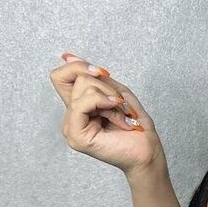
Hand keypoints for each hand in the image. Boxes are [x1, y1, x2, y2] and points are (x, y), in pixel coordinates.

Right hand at [49, 52, 164, 175]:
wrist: (146, 150)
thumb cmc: (135, 125)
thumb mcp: (115, 90)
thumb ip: (92, 75)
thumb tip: (67, 56)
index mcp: (77, 106)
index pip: (61, 75)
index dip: (79, 66)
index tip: (103, 74)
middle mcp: (71, 116)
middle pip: (77, 78)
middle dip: (106, 86)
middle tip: (120, 105)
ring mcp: (70, 126)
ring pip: (83, 88)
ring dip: (110, 97)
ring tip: (121, 115)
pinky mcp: (75, 135)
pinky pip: (82, 104)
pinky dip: (104, 103)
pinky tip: (118, 116)